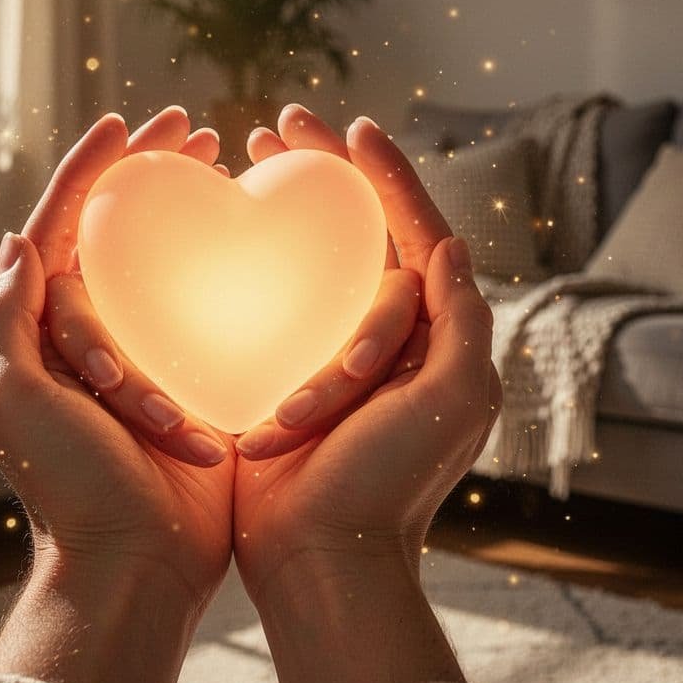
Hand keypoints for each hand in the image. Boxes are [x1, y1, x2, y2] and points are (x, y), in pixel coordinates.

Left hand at [0, 108, 235, 682]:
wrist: (134, 563)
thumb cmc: (69, 488)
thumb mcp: (12, 404)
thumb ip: (5, 324)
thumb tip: (16, 243)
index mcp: (44, 328)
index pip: (62, 224)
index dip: (89, 167)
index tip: (126, 122)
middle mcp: (94, 330)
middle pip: (120, 229)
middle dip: (151, 172)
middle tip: (198, 133)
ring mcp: (148, 351)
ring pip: (170, 263)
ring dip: (196, 212)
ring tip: (230, 170)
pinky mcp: (194, 377)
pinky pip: (213, 314)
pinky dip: (232, 276)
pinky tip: (262, 246)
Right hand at [233, 105, 500, 593]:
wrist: (322, 555)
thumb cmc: (389, 482)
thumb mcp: (451, 398)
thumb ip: (461, 320)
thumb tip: (451, 243)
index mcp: (430, 331)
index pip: (412, 229)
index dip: (384, 173)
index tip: (349, 127)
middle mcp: (384, 332)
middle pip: (356, 229)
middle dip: (323, 171)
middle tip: (274, 128)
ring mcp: (329, 348)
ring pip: (310, 258)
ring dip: (282, 205)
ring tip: (245, 159)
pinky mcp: (283, 367)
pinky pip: (270, 303)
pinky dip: (253, 264)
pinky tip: (221, 232)